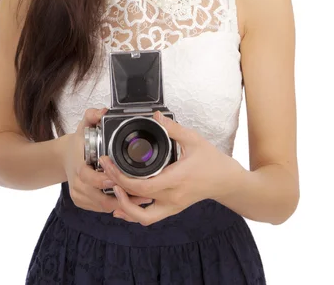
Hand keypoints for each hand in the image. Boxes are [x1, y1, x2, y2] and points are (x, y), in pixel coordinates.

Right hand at [61, 107, 153, 212]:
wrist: (64, 157)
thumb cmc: (79, 143)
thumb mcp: (84, 126)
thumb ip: (92, 116)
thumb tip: (102, 111)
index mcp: (78, 165)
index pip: (87, 177)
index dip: (102, 179)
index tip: (116, 177)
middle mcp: (77, 182)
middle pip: (97, 196)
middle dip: (120, 196)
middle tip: (141, 193)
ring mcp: (79, 194)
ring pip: (101, 205)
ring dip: (121, 203)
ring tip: (142, 198)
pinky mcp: (82, 202)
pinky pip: (100, 208)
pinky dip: (115, 206)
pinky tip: (131, 201)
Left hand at [98, 111, 243, 224]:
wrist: (227, 182)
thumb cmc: (213, 162)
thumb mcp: (194, 139)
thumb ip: (173, 128)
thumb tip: (156, 115)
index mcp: (175, 179)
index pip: (140, 186)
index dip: (120, 177)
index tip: (109, 163)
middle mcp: (172, 197)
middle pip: (135, 202)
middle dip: (116, 187)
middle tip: (106, 172)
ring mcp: (172, 206)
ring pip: (142, 218)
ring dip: (124, 206)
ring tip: (113, 189)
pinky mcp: (173, 208)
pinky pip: (150, 217)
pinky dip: (134, 213)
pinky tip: (123, 205)